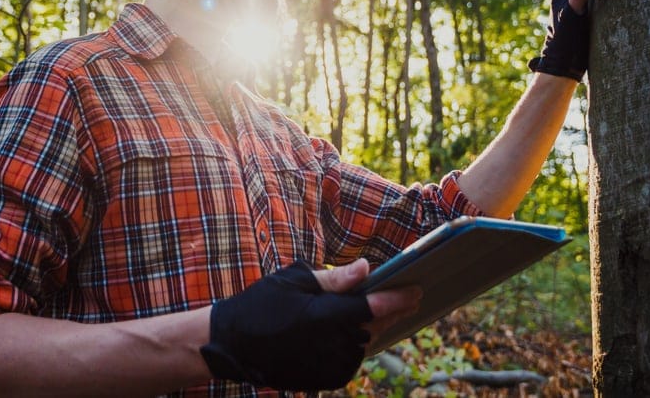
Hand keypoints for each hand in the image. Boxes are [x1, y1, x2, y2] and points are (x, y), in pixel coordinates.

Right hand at [202, 260, 407, 390]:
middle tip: (405, 297)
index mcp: (324, 316)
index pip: (372, 307)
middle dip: (389, 311)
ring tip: (371, 314)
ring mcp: (327, 366)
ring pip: (364, 344)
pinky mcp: (323, 380)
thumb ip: (334, 279)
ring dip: (370, 330)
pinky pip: (350, 361)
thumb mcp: (294, 281)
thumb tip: (366, 268)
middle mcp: (330, 344)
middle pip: (374, 326)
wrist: (232, 344)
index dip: (398, 298)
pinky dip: (353, 347)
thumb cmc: (261, 304)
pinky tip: (346, 333)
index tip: (417, 289)